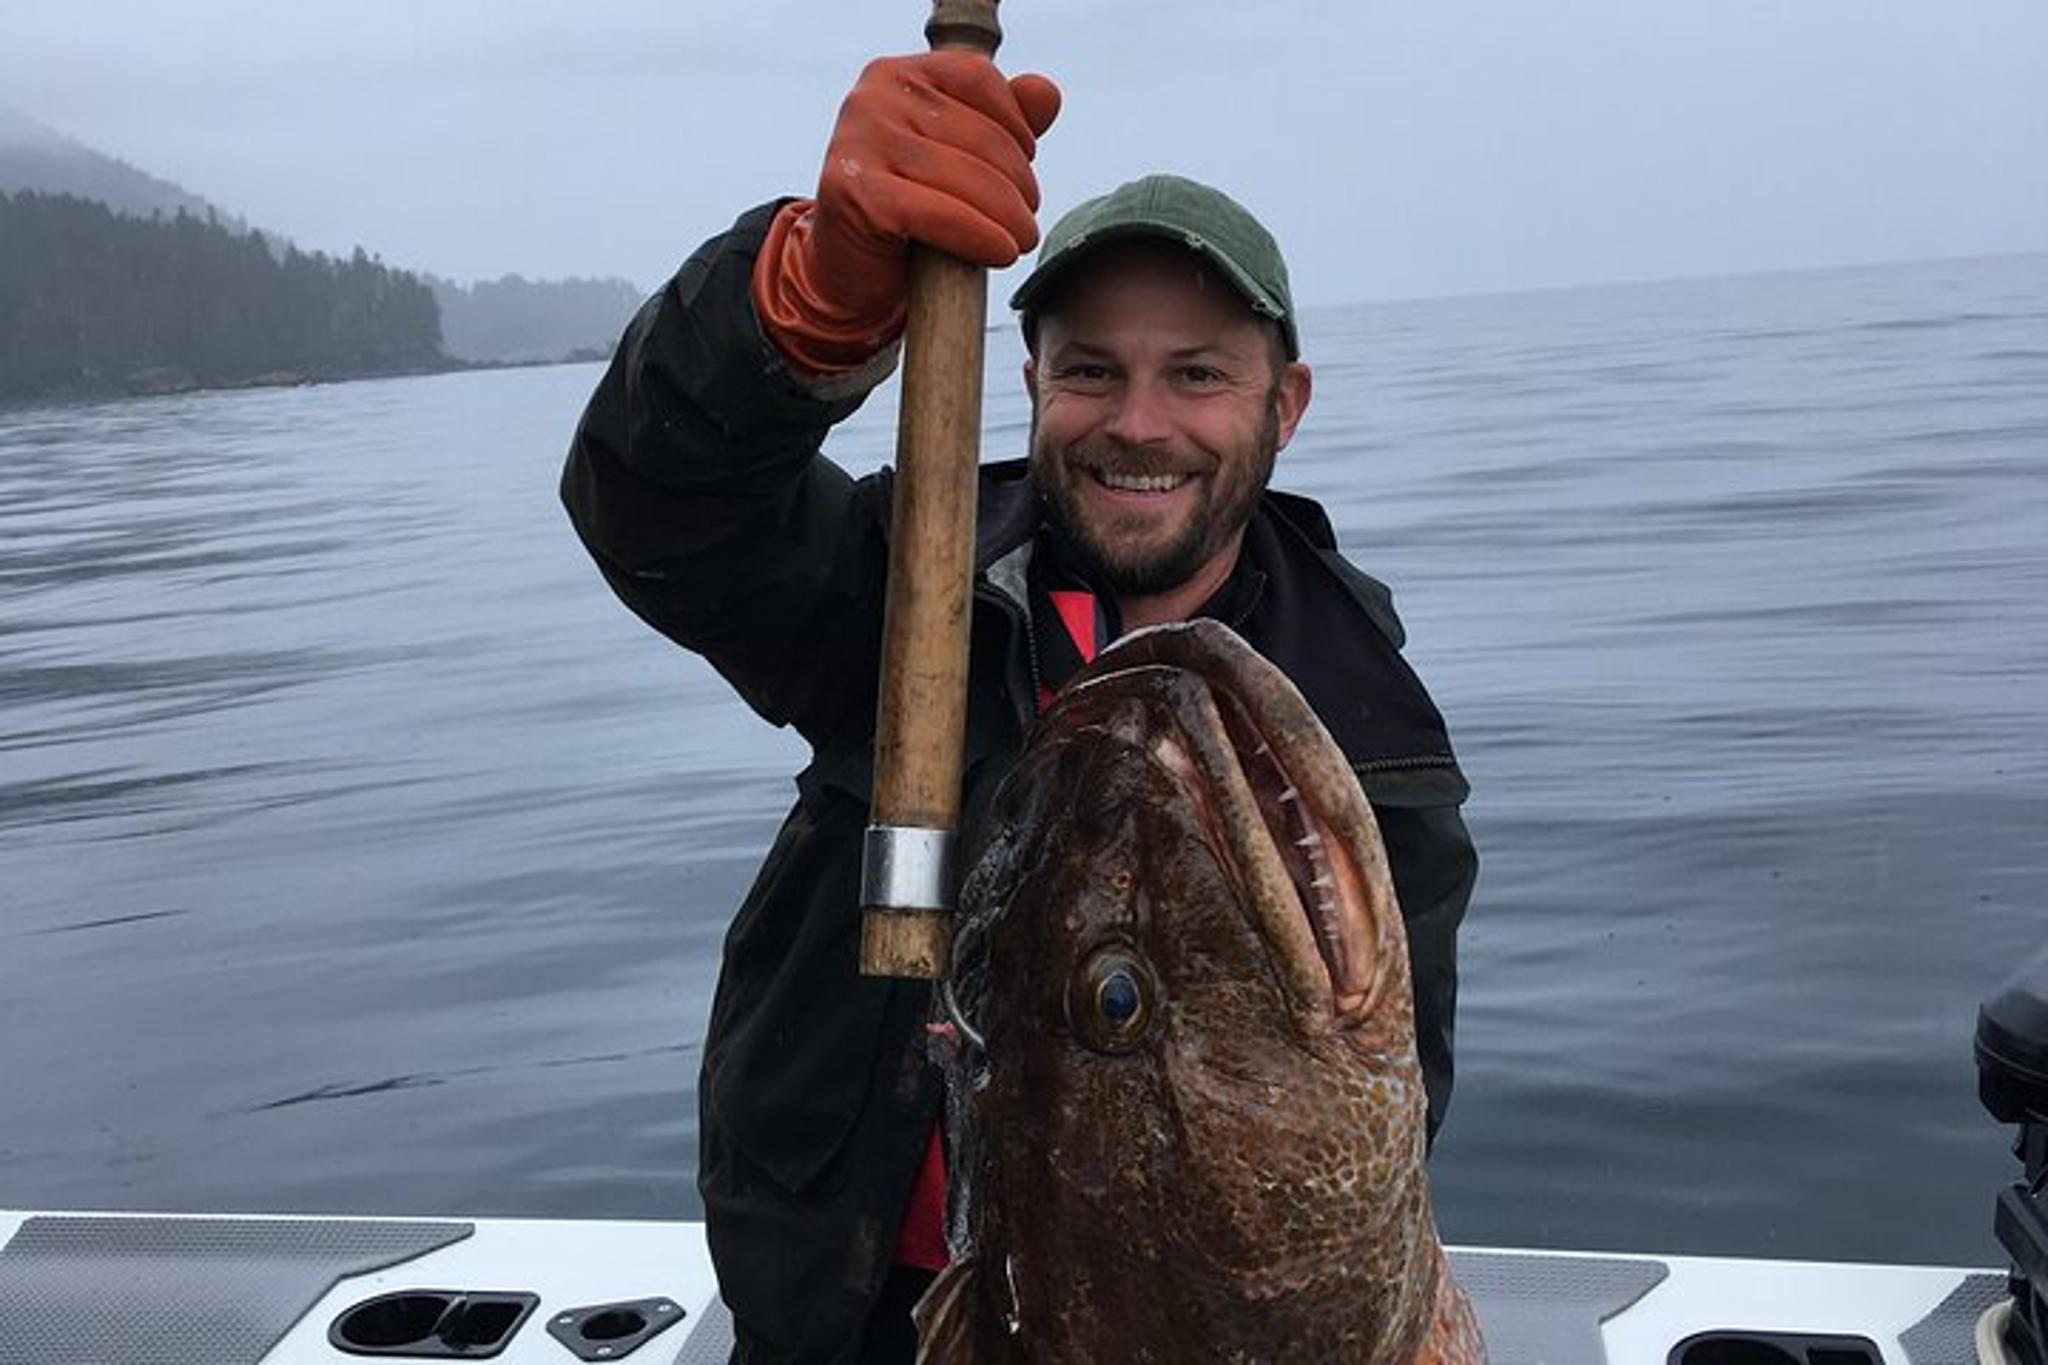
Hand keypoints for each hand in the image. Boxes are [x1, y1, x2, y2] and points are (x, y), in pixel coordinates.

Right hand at [753, 52, 1061, 373]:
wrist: (851, 269)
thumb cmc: (909, 209)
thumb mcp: (956, 159)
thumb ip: (1002, 123)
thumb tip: (1047, 93)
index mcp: (898, 75)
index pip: (978, 79)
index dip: (1016, 126)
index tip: (1026, 166)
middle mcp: (872, 97)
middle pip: (978, 135)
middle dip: (1017, 184)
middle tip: (1028, 221)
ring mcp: (858, 141)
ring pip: (963, 177)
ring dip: (1008, 216)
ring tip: (1021, 240)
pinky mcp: (855, 192)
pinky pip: (938, 213)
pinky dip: (979, 236)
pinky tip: (1001, 251)